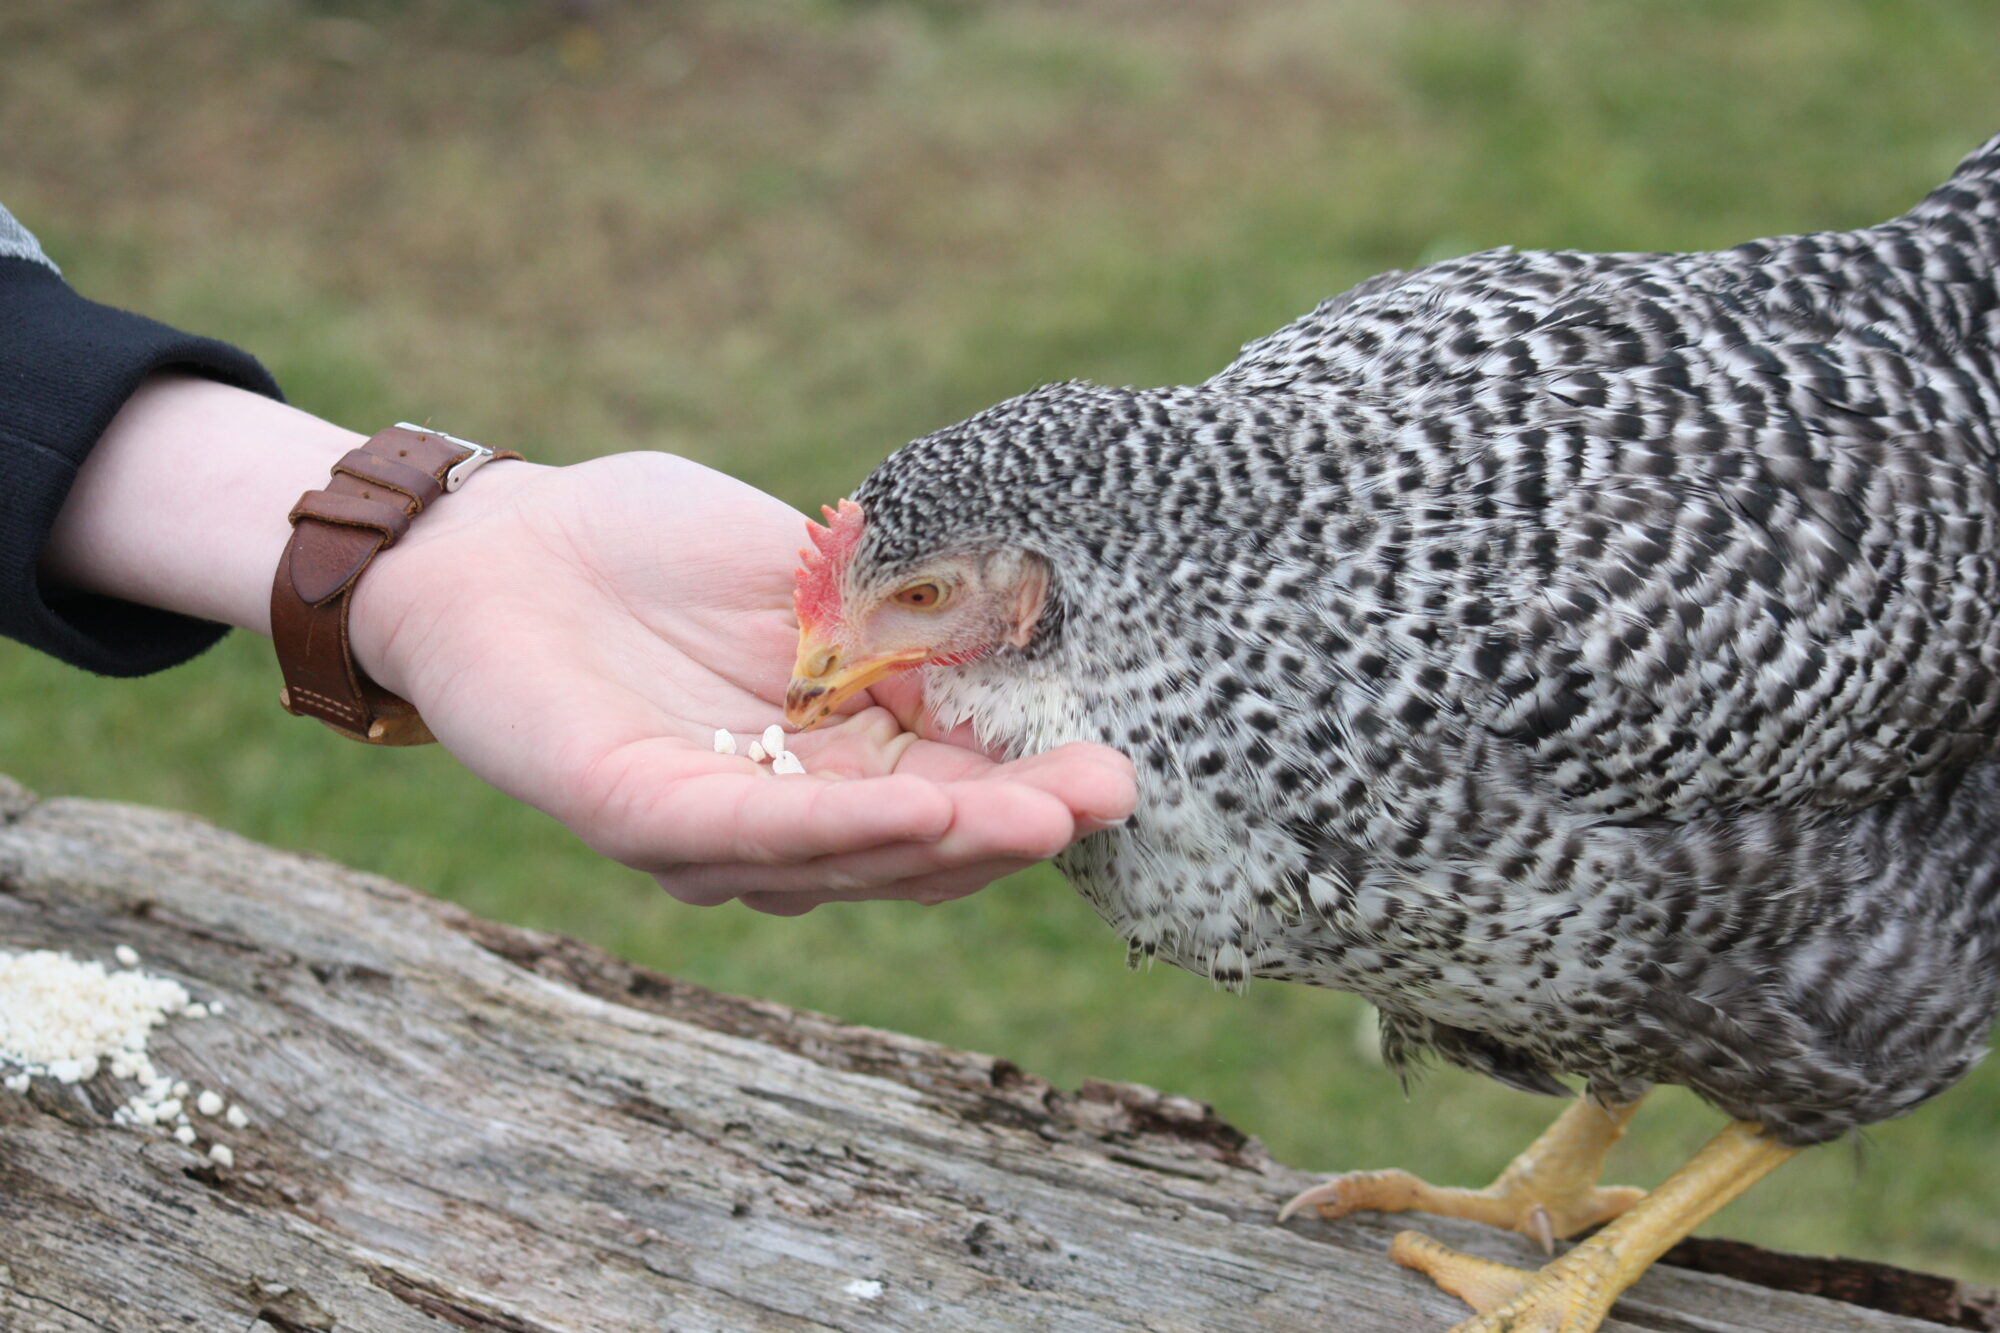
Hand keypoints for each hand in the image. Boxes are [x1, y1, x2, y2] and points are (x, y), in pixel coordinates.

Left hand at [351, 451, 1136, 912]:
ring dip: (945, 837)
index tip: (1117, 770)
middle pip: (909, 846)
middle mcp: (779, 815)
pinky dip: (838, 823)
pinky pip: (746, 831)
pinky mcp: (634, 812)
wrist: (503, 534)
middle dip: (1009, 828)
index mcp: (830, 761)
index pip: (946, 796)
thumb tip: (1023, 664)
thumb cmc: (654, 549)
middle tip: (1104, 798)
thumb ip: (899, 632)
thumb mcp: (809, 582)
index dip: (1030, 792)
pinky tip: (921, 799)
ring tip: (1037, 811)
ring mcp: (707, 826)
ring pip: (841, 856)